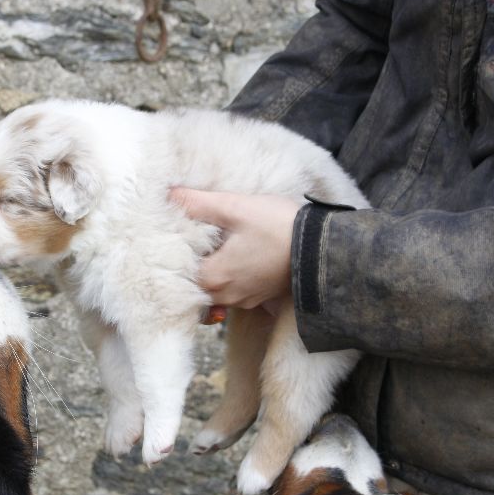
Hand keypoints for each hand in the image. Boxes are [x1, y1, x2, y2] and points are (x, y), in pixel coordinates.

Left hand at [170, 188, 300, 309]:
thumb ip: (199, 203)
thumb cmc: (279, 226)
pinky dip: (227, 278)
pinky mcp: (260, 297)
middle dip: (189, 267)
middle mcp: (227, 296)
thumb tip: (169, 195)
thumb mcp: (236, 208)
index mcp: (215, 277)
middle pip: (194, 286)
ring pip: (214, 291)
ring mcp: (245, 299)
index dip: (172, 257)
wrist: (324, 246)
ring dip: (209, 273)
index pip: (177, 276)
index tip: (172, 239)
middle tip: (186, 242)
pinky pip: (233, 292)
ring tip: (209, 248)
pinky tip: (231, 256)